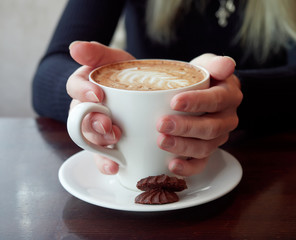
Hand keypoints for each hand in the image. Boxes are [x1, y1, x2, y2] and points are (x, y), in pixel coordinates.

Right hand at [67, 41, 134, 174]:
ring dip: (99, 145)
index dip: (82, 92)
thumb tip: (74, 47)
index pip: (74, 87)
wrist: (144, 91)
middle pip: (80, 119)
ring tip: (114, 147)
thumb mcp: (115, 60)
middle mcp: (85, 110)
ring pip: (88, 139)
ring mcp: (95, 129)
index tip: (97, 95)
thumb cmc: (126, 75)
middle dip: (93, 123)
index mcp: (84, 87)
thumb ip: (96, 53)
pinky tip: (114, 167)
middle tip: (108, 125)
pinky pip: (101, 156)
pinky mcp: (106, 144)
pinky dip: (105, 162)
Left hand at [156, 54, 242, 175]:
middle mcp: (227, 119)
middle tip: (162, 124)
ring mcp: (218, 138)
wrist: (203, 93)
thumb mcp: (207, 65)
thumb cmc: (202, 78)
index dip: (197, 102)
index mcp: (229, 96)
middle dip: (185, 127)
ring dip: (183, 146)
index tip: (174, 102)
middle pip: (210, 127)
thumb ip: (215, 64)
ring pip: (205, 147)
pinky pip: (202, 163)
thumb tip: (227, 64)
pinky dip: (188, 168)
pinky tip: (172, 166)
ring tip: (161, 141)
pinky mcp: (208, 151)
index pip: (216, 100)